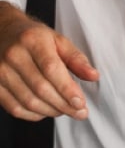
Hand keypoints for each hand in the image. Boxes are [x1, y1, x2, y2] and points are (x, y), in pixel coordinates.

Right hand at [0, 4, 98, 120]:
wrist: (2, 32)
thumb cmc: (33, 38)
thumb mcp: (58, 40)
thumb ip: (76, 59)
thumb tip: (93, 76)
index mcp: (32, 40)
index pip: (51, 69)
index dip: (67, 90)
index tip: (81, 103)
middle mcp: (13, 55)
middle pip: (41, 89)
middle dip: (64, 105)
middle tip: (79, 112)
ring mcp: (0, 71)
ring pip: (29, 102)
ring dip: (51, 112)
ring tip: (64, 110)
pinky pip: (15, 108)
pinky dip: (34, 115)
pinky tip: (46, 111)